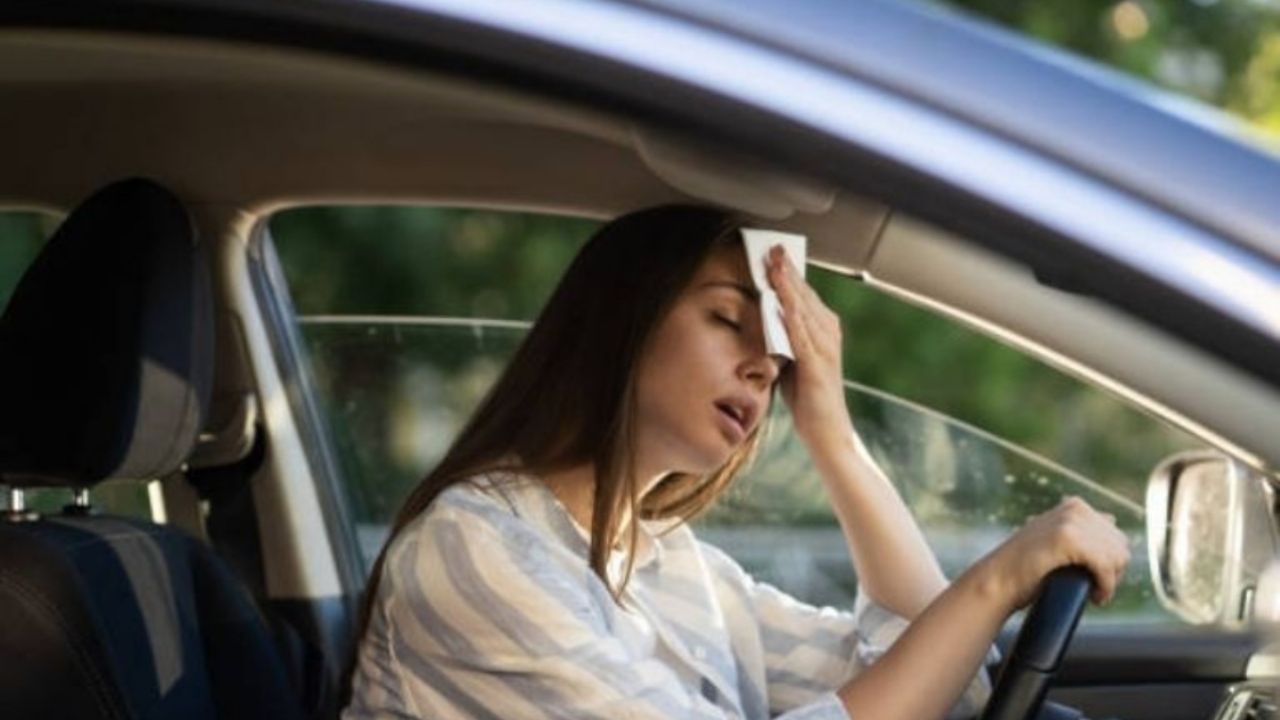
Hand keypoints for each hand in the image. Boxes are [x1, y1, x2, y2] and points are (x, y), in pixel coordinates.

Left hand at [765, 244, 851, 448]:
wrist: (827, 433)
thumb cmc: (809, 399)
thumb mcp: (792, 360)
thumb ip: (782, 338)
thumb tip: (763, 317)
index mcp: (823, 330)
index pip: (803, 294)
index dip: (788, 272)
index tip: (772, 251)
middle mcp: (828, 333)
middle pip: (804, 294)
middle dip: (787, 270)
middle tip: (771, 247)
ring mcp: (825, 347)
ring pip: (803, 307)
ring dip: (787, 284)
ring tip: (773, 263)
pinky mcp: (818, 364)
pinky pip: (801, 333)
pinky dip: (790, 314)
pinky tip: (779, 299)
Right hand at [976, 496, 1130, 611]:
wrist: (998, 581)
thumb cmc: (1025, 568)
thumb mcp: (1055, 539)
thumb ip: (1080, 528)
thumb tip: (1112, 520)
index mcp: (1075, 506)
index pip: (1116, 535)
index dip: (1110, 561)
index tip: (1095, 578)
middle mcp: (1075, 508)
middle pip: (1121, 546)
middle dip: (1113, 571)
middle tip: (1095, 588)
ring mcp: (1070, 521)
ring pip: (1117, 556)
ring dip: (1110, 580)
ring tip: (1094, 592)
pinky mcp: (1068, 539)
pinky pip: (1105, 566)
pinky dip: (1105, 585)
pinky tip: (1094, 596)